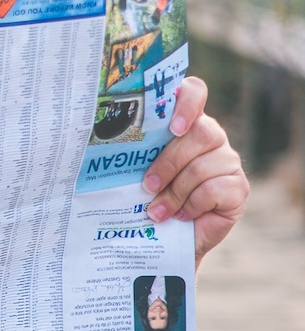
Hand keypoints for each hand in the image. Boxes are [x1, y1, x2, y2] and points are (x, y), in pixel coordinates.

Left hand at [142, 75, 247, 265]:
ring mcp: (228, 161)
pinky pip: (215, 189)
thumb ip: (131, 149)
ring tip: (156, 211)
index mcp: (185, 121)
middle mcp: (212, 136)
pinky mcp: (238, 188)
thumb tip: (93, 136)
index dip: (186, 102)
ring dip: (175, 191)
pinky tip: (180, 216)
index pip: (194, 92)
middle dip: (169, 162)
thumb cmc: (147, 196)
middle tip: (147, 185)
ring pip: (204, 165)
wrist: (167, 239)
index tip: (172, 127)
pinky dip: (192, 205)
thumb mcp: (135, 169)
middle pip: (200, 132)